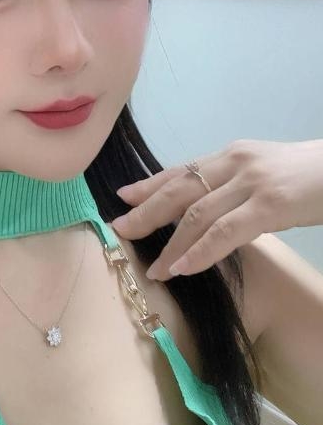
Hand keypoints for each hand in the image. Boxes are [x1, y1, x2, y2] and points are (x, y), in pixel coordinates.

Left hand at [110, 138, 322, 281]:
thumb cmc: (310, 176)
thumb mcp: (263, 173)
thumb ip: (232, 186)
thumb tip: (201, 210)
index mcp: (231, 156)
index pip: (181, 170)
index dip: (149, 186)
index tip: (124, 198)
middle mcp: (234, 163)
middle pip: (178, 189)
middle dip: (147, 212)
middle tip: (121, 230)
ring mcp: (251, 183)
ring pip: (196, 214)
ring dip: (171, 245)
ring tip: (154, 269)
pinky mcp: (270, 205)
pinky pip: (225, 231)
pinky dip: (200, 252)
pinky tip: (183, 268)